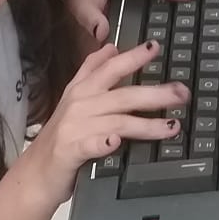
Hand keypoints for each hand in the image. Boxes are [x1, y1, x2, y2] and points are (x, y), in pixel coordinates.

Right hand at [24, 41, 188, 205]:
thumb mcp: (73, 98)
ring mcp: (74, 128)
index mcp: (82, 90)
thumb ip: (91, 71)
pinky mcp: (70, 151)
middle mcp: (79, 105)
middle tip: (182, 93)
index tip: (154, 47)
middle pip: (122, 95)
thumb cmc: (61, 136)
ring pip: (116, 121)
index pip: (110, 68)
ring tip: (171, 126)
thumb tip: (111, 47)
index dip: (132, 57)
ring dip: (146, 124)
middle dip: (155, 93)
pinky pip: (90, 145)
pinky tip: (116, 142)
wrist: (36, 173)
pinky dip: (103, 143)